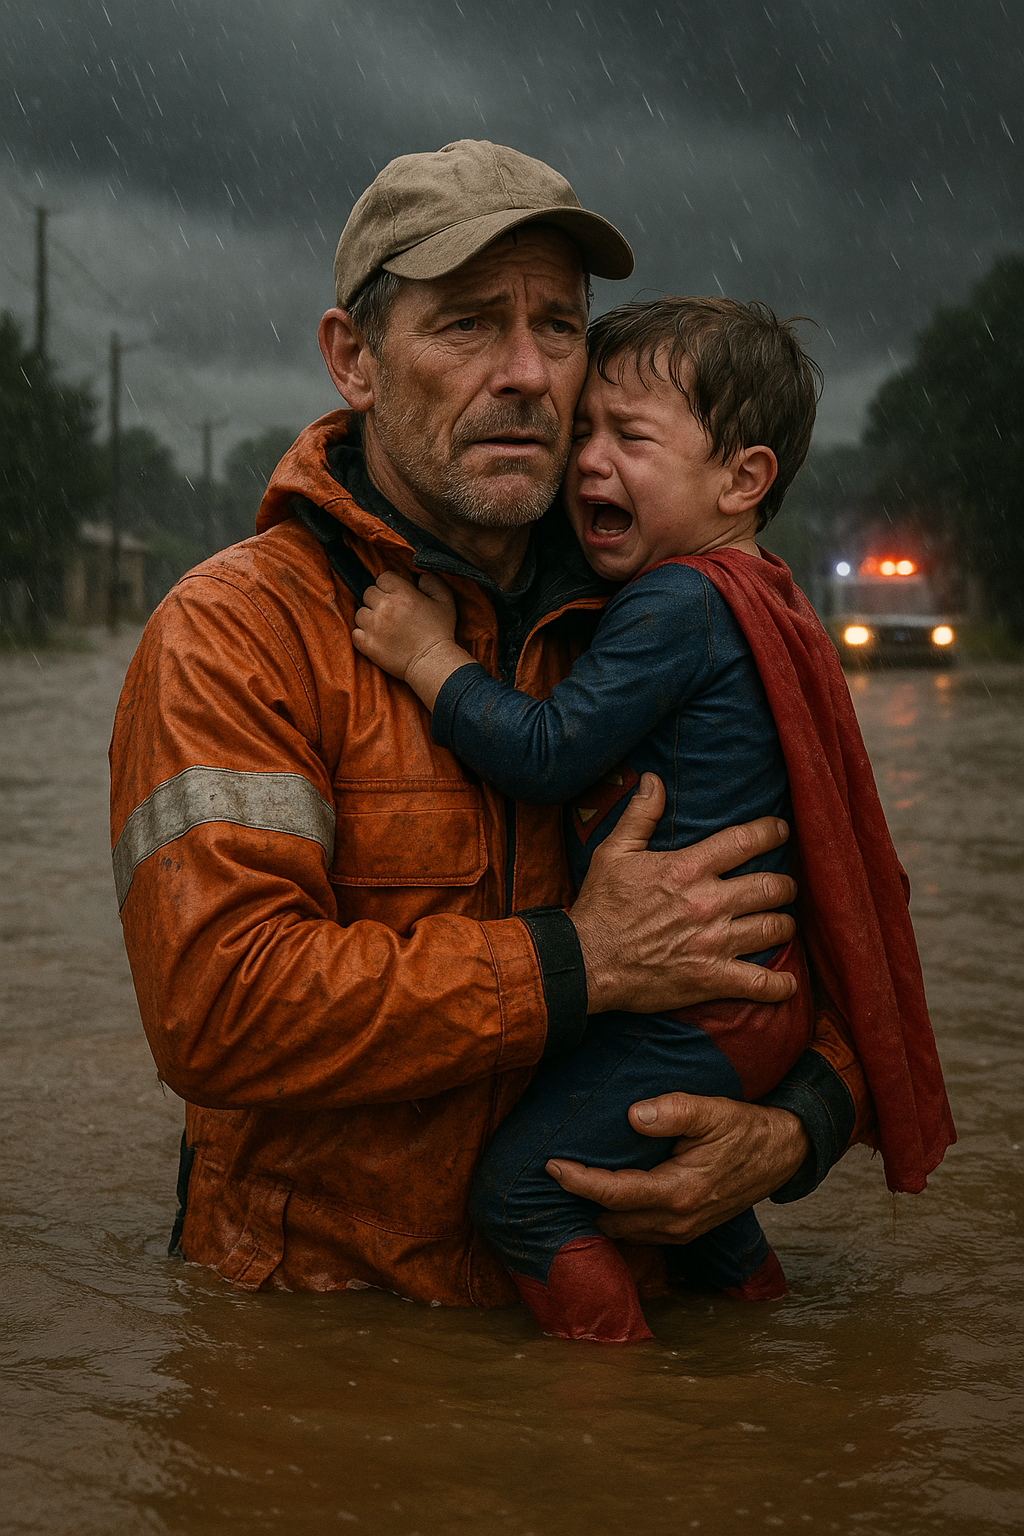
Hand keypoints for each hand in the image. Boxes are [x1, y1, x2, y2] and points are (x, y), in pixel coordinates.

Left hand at [352, 571, 469, 707]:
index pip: (383, 577)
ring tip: (383, 625)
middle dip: (378, 599)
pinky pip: (355, 632)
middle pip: (368, 593)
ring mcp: (373, 626)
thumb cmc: (440, 633)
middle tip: (390, 611)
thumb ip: (433, 583)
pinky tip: (376, 637)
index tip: (395, 594)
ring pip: (360, 612)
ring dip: (369, 616)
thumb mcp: (445, 602)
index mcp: (402, 594)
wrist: (432, 663)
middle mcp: (385, 607)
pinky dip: (362, 634)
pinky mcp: (367, 644)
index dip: (389, 585)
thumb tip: (420, 577)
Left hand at [546, 1092, 809, 1243]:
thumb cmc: (744, 1129)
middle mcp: (678, 1221)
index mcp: (679, 1192)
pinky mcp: (688, 1232)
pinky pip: (641, 1232)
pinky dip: (620, 1218)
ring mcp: (684, 1232)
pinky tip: (609, 1195)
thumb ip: (672, 1112)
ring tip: (576, 1183)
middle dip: (582, 1200)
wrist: (781, 1154)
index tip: (551, 1166)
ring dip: (599, 1211)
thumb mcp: (711, 1111)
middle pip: (611, 1219)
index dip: (578, 1181)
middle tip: (557, 1172)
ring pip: (624, 1232)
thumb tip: (633, 1116)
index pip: (614, 1194)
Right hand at [568, 773, 797, 1013]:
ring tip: (782, 923)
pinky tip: (787, 983)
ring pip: (774, 928)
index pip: (745, 841)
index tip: (782, 831)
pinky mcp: (711, 978)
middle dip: (785, 885)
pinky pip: (760, 983)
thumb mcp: (613, 852)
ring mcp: (713, 942)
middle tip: (784, 887)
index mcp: (688, 868)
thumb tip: (653, 780)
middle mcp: (708, 903)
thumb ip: (639, 815)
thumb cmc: (600, 906)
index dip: (772, 832)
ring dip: (784, 924)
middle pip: (771, 887)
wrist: (586, 961)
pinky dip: (780, 985)